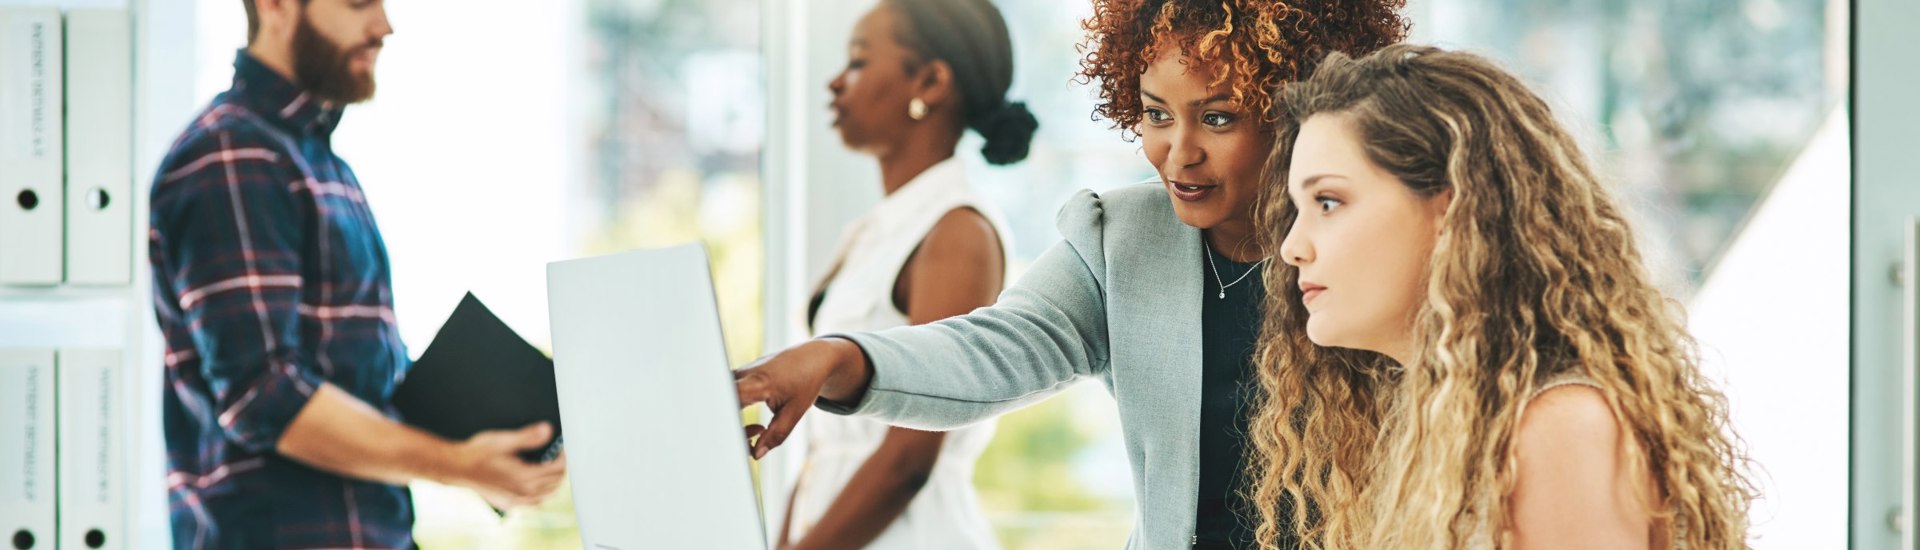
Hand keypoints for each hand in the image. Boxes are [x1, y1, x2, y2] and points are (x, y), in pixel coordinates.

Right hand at [445, 422, 567, 508]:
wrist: (457, 468)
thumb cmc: (478, 453)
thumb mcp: (504, 440)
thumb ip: (528, 436)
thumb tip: (548, 430)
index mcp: (526, 477)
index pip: (557, 469)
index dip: (564, 456)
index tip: (562, 447)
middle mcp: (523, 492)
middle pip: (555, 483)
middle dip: (561, 468)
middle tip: (559, 455)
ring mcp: (515, 500)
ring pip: (546, 495)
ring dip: (553, 482)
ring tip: (552, 469)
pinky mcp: (507, 504)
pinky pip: (533, 503)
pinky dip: (541, 495)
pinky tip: (538, 487)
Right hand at [736, 338, 868, 459]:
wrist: (812, 358)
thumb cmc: (805, 382)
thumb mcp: (795, 411)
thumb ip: (776, 435)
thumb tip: (756, 454)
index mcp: (757, 383)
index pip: (728, 402)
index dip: (728, 423)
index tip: (741, 440)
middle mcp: (743, 374)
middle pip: (722, 404)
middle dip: (731, 428)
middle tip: (755, 436)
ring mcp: (739, 372)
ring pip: (723, 401)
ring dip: (734, 422)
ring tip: (758, 429)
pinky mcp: (739, 375)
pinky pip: (728, 396)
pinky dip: (736, 413)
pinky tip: (755, 422)